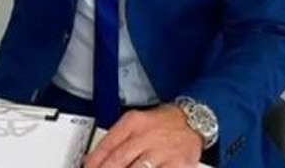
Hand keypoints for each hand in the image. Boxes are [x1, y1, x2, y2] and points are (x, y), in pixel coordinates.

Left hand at [84, 105, 202, 167]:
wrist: (193, 120)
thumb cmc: (162, 123)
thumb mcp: (136, 121)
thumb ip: (115, 139)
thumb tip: (91, 159)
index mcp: (133, 122)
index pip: (107, 145)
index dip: (94, 161)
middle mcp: (146, 135)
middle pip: (119, 160)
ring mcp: (161, 151)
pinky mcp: (176, 164)